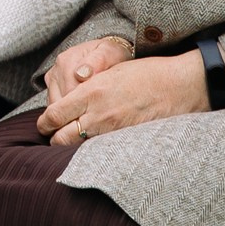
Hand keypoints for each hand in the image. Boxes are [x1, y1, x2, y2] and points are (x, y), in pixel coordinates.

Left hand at [39, 42, 210, 144]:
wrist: (180, 86)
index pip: (53, 115)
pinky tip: (95, 148)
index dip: (44, 123)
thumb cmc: (147, 74)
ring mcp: (113, 131)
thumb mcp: (110, 72)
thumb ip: (87, 87)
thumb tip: (68, 100)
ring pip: (78, 149)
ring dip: (71, 148)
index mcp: (91, 92)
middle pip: (60, 138)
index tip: (44, 124)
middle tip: (55, 136)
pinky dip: (93, 152)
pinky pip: (100, 153)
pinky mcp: (126, 143)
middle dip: (54, 138)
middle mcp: (98, 114)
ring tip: (73, 143)